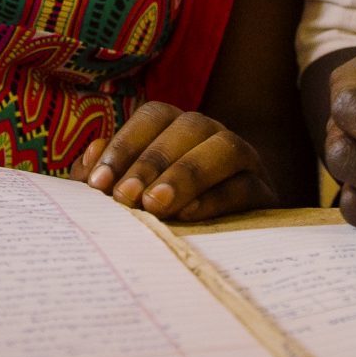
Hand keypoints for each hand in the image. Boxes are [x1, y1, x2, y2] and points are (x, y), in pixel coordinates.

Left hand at [74, 102, 276, 221]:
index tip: (98, 183)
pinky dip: (215, 199)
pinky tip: (187, 216)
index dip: (125, 145)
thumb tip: (90, 161)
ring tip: (155, 205)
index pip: (153, 117)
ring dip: (186, 175)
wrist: (224, 238)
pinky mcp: (265, 192)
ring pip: (223, 149)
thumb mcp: (130, 190)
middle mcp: (211, 132)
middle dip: (151, 162)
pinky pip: (245, 186)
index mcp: (177, 124)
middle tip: (125, 197)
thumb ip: (107, 175)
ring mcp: (243, 158)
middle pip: (187, 127)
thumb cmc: (163, 205)